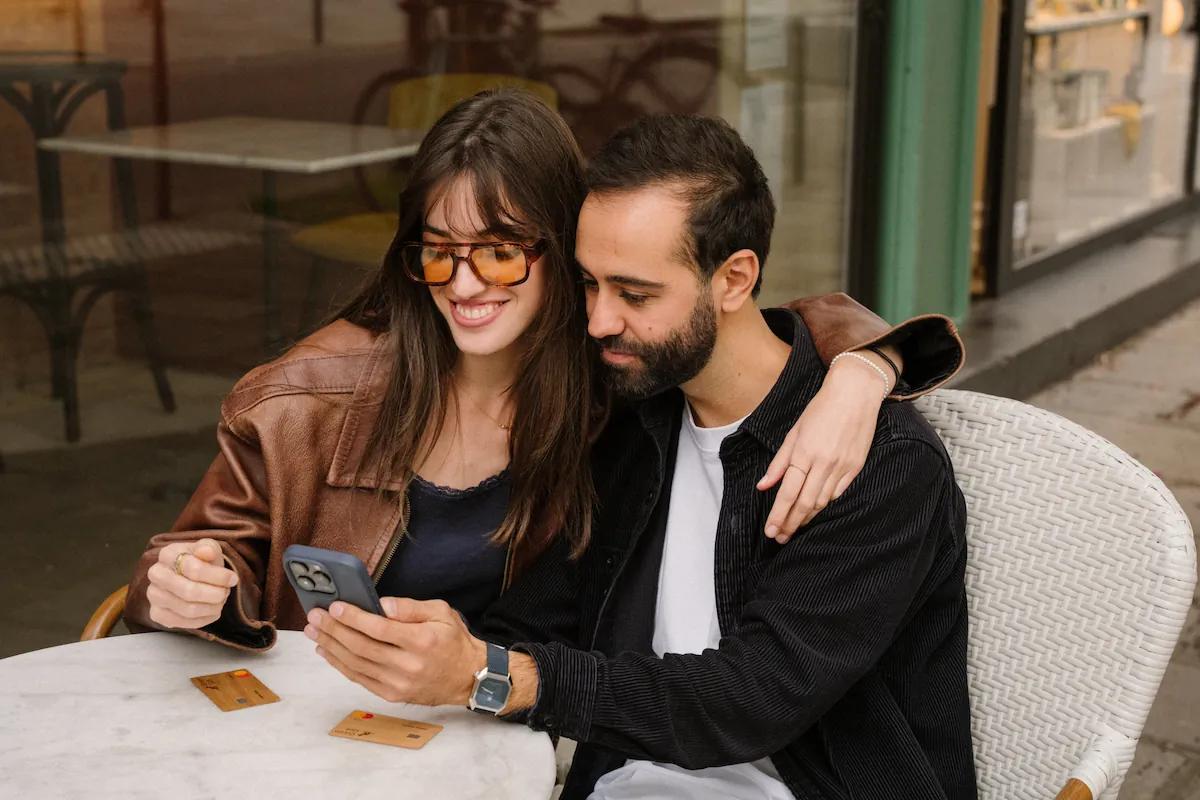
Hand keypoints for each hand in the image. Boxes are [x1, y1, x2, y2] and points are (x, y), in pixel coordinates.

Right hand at [146, 538, 237, 629]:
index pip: (194, 569)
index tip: (232, 579)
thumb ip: (209, 547)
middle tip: (226, 592)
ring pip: (187, 609)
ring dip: (211, 607)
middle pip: (189, 592)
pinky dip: (203, 619)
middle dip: (215, 594)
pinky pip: (182, 623)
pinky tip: (211, 611)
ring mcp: (153, 595)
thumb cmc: (201, 561)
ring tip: (220, 601)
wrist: (189, 576)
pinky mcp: (156, 613)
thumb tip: (208, 552)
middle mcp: (156, 574)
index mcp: (168, 554)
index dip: (218, 576)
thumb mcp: (209, 549)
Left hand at [305, 598, 485, 706]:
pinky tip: (327, 651)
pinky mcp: (392, 695)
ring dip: (331, 646)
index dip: (354, 617)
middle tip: (315, 616)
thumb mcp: (442, 612)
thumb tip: (381, 604)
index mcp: (421, 641)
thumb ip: (411, 607)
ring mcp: (398, 683)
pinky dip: (340, 665)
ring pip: (356, 664)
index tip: (335, 606)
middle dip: (334, 629)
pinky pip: (360, 679)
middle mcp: (408, 665)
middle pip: (362, 647)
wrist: (468, 677)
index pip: (379, 628)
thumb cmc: (453, 640)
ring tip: (314, 631)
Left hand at [756, 354, 886, 542]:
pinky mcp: (855, 467)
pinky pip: (837, 494)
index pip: (788, 493)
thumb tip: (763, 486)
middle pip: (804, 503)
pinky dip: (824, 505)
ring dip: (807, 518)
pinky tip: (814, 511)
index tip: (770, 531)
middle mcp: (823, 463)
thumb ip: (778, 462)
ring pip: (822, 502)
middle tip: (780, 537)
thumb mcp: (794, 432)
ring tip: (794, 528)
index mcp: (804, 453)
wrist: (855, 394)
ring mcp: (842, 467)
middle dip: (791, 523)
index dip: (778, 515)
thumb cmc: (821, 409)